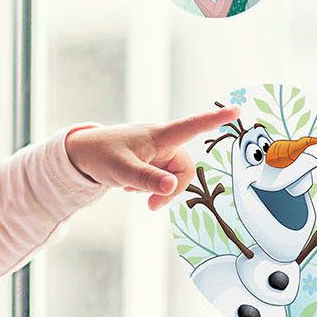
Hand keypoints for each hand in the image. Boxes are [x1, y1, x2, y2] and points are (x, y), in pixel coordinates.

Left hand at [64, 106, 240, 211]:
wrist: (80, 156)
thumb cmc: (100, 156)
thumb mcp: (122, 170)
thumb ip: (147, 179)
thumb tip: (171, 186)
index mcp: (159, 136)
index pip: (192, 126)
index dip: (214, 119)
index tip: (236, 109)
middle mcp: (162, 142)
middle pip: (185, 168)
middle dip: (172, 189)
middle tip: (151, 207)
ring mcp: (157, 153)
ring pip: (173, 177)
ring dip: (157, 189)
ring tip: (130, 187)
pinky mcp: (152, 162)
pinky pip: (161, 180)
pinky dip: (149, 187)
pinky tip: (129, 185)